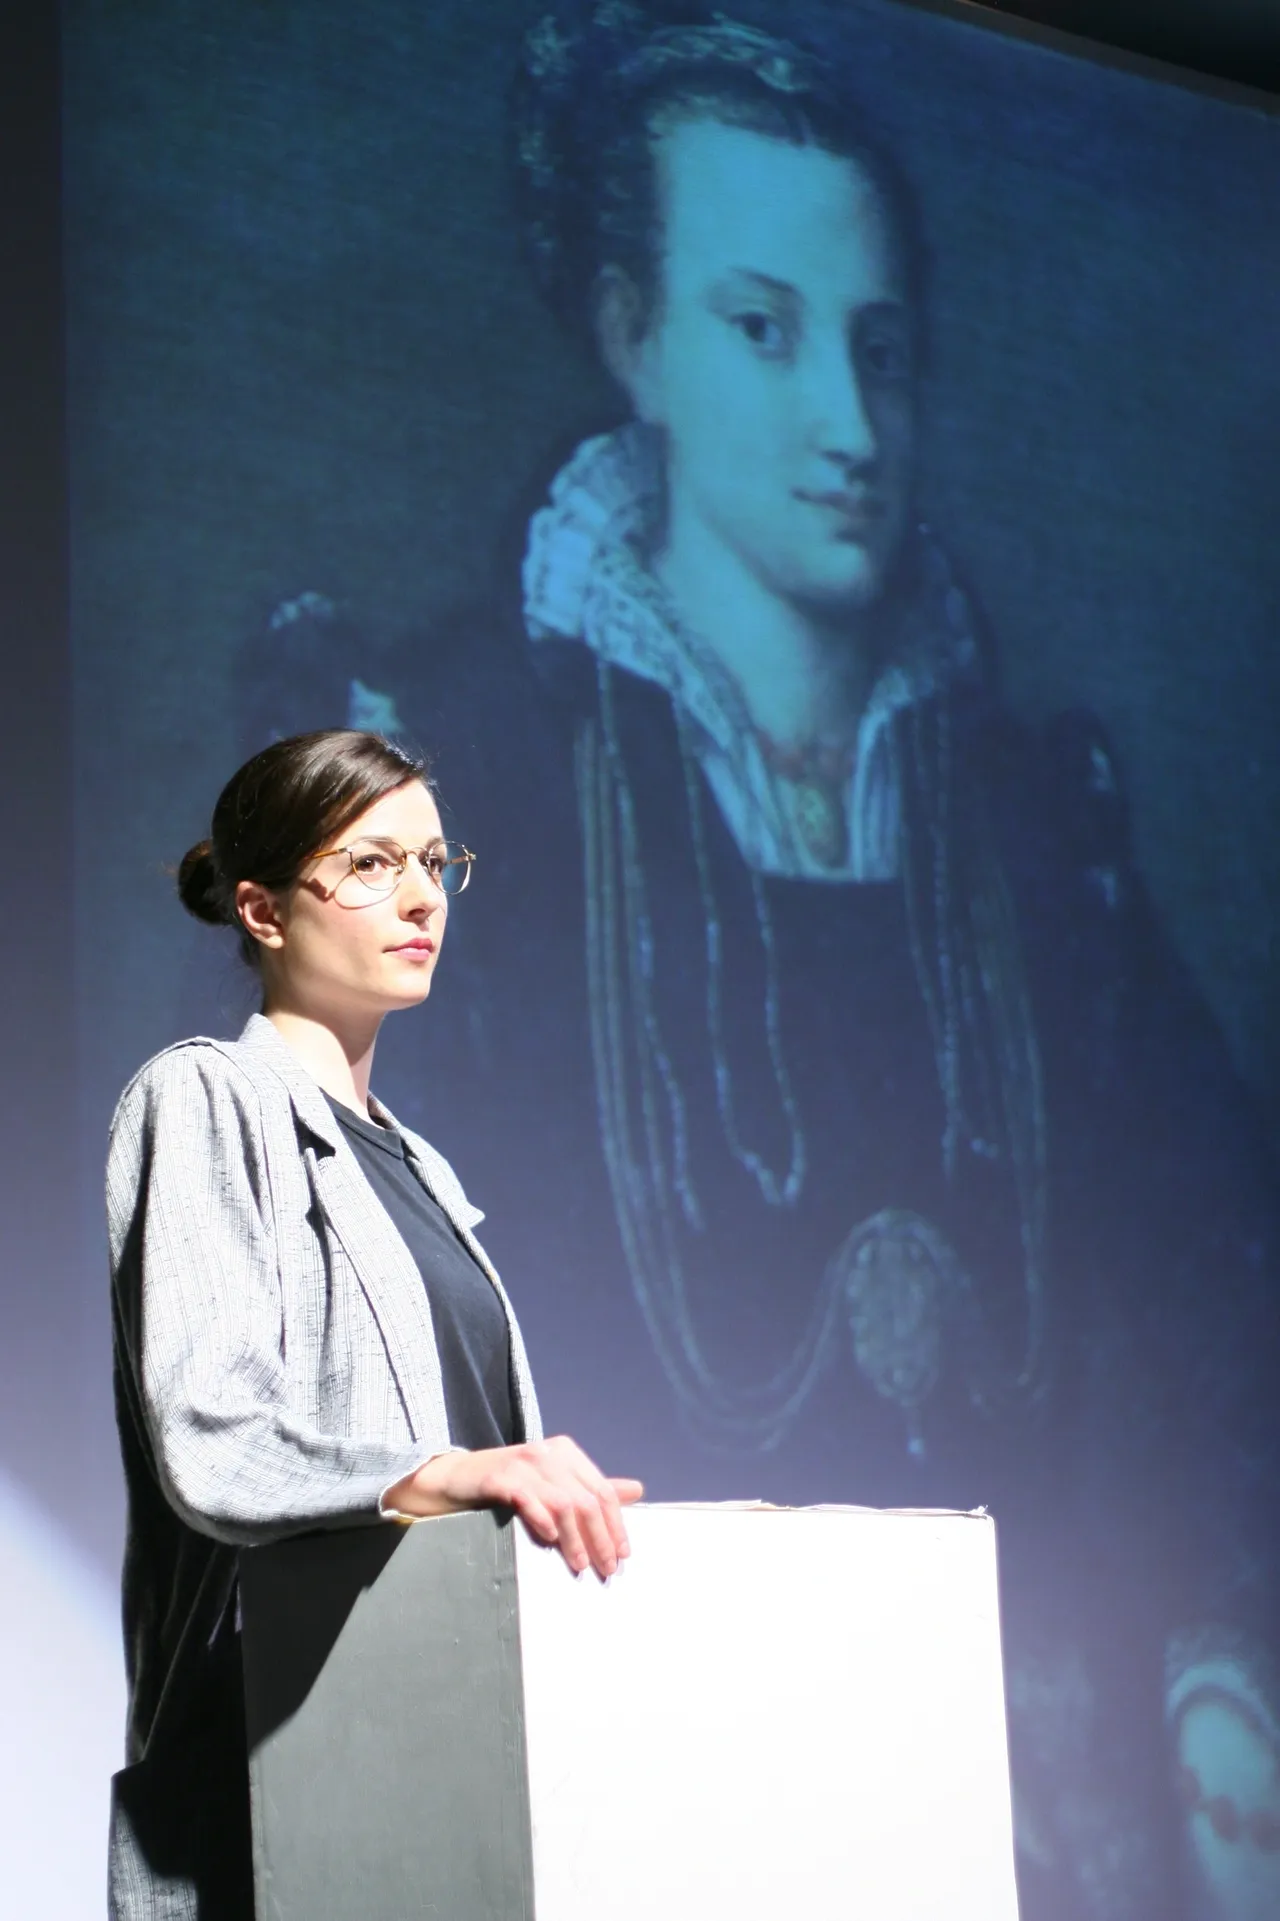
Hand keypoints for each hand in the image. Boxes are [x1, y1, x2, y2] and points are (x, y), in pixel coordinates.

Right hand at [384, 1435, 642, 1578]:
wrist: (456, 1478)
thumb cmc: (509, 1484)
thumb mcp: (553, 1483)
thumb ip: (591, 1488)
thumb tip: (636, 1490)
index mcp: (566, 1452)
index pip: (602, 1491)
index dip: (615, 1526)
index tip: (622, 1556)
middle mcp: (548, 1453)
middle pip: (587, 1500)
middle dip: (600, 1539)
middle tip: (605, 1570)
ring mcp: (523, 1463)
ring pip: (563, 1503)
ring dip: (575, 1540)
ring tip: (579, 1566)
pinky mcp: (499, 1476)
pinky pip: (527, 1498)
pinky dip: (542, 1519)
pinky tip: (549, 1539)